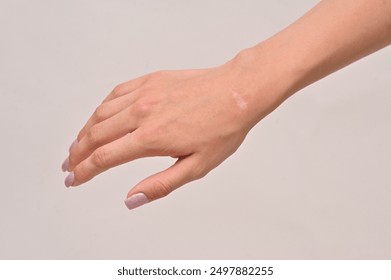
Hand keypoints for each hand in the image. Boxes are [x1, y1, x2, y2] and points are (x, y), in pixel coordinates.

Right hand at [62, 53, 285, 209]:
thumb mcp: (197, 167)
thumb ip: (161, 185)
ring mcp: (145, 93)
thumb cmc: (223, 129)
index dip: (84, 171)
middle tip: (69, 166)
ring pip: (101, 113)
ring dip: (84, 131)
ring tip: (77, 145)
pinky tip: (99, 116)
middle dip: (77, 154)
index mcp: (151, 138)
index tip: (73, 179)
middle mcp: (142, 113)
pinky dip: (102, 108)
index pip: (104, 158)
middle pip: (95, 135)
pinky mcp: (151, 80)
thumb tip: (132, 200)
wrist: (238, 92)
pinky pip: (116, 93)